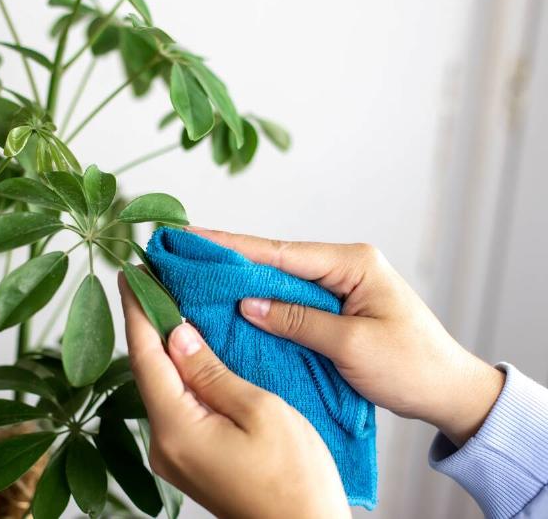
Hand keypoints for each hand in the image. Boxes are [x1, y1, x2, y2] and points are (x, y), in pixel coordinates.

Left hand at [118, 274, 349, 518]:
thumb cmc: (295, 479)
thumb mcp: (260, 410)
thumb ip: (212, 371)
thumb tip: (176, 335)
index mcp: (177, 429)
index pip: (145, 356)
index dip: (137, 311)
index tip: (129, 274)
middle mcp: (163, 444)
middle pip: (148, 371)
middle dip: (149, 324)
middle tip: (153, 280)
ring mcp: (173, 456)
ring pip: (161, 388)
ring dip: (164, 348)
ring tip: (171, 305)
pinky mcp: (188, 461)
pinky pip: (174, 407)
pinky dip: (178, 375)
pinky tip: (189, 354)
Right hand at [188, 227, 504, 446]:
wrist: (449, 392)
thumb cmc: (411, 367)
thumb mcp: (351, 346)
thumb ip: (298, 321)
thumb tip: (247, 303)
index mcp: (352, 263)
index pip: (279, 251)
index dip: (232, 246)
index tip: (192, 236)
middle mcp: (344, 265)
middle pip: (274, 259)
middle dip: (229, 258)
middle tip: (182, 252)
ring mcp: (339, 286)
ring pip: (279, 279)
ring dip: (241, 280)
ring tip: (195, 273)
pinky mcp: (336, 307)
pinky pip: (290, 300)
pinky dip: (261, 302)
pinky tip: (231, 302)